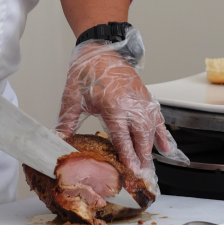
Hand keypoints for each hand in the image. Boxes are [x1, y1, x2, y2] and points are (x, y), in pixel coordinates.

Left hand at [56, 39, 185, 183]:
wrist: (100, 48)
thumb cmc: (87, 70)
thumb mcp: (72, 97)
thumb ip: (66, 121)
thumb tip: (57, 140)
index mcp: (113, 105)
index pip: (123, 137)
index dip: (128, 155)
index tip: (131, 170)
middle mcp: (131, 103)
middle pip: (141, 136)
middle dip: (143, 157)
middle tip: (142, 175)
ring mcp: (140, 99)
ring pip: (151, 129)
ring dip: (152, 148)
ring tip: (150, 166)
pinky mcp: (145, 96)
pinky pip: (157, 117)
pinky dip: (162, 133)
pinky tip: (166, 147)